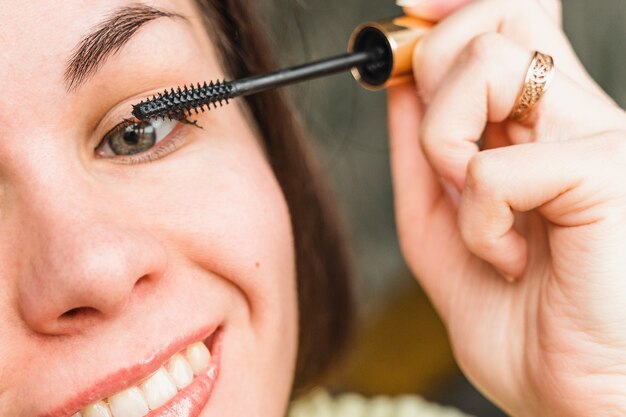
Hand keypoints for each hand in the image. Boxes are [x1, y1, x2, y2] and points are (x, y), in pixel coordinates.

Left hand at [387, 1, 625, 415]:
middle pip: (492, 23)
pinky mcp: (608, 175)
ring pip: (487, 65)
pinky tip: (509, 256)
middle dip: (434, 72)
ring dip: (445, 143)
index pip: (511, 19)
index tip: (410, 12)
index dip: (456, 6)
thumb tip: (401, 81)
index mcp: (548, 126)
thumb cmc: (522, 325)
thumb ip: (422, 152)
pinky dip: (477, 218)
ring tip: (475, 210)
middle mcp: (582, 117)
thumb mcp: (444, 228)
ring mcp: (602, 138)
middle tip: (447, 159)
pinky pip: (496, 163)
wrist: (576, 399)